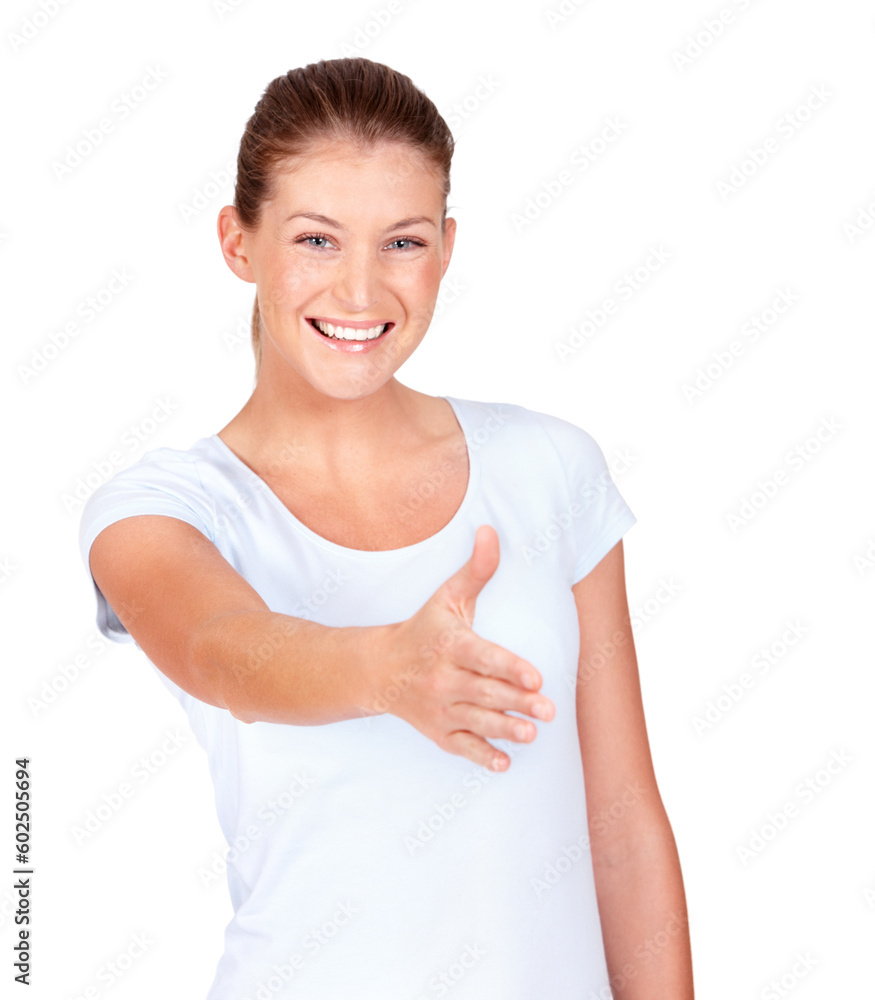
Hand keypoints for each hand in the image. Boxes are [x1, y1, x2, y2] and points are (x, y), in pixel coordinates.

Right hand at [375, 524, 554, 769]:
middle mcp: (443, 678)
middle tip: (548, 712)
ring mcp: (439, 707)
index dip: (509, 668)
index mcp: (450, 644)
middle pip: (484, 692)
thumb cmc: (423, 629)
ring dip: (503, 730)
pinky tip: (503, 763)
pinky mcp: (437, 731)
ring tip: (530, 735)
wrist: (378, 669)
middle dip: (517, 703)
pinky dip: (480, 756)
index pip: (483, 657)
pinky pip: (459, 747)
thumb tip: (491, 531)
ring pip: (475, 722)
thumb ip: (476, 569)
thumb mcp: (446, 597)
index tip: (535, 678)